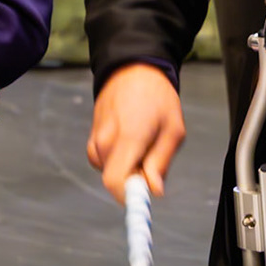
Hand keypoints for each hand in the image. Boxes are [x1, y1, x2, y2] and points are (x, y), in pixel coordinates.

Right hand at [86, 62, 185, 201]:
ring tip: (143, 141)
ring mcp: (96, 138)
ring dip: (127, 166)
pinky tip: (130, 138)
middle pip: (115, 180)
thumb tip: (155, 191)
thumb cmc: (158, 97)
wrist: (133, 69)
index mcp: (128, 138)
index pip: (115, 182)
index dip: (129, 196)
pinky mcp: (92, 137)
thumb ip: (161, 162)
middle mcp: (106, 140)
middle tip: (152, 157)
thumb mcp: (173, 129)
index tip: (144, 195)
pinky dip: (117, 158)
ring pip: (110, 170)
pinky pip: (104, 160)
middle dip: (134, 179)